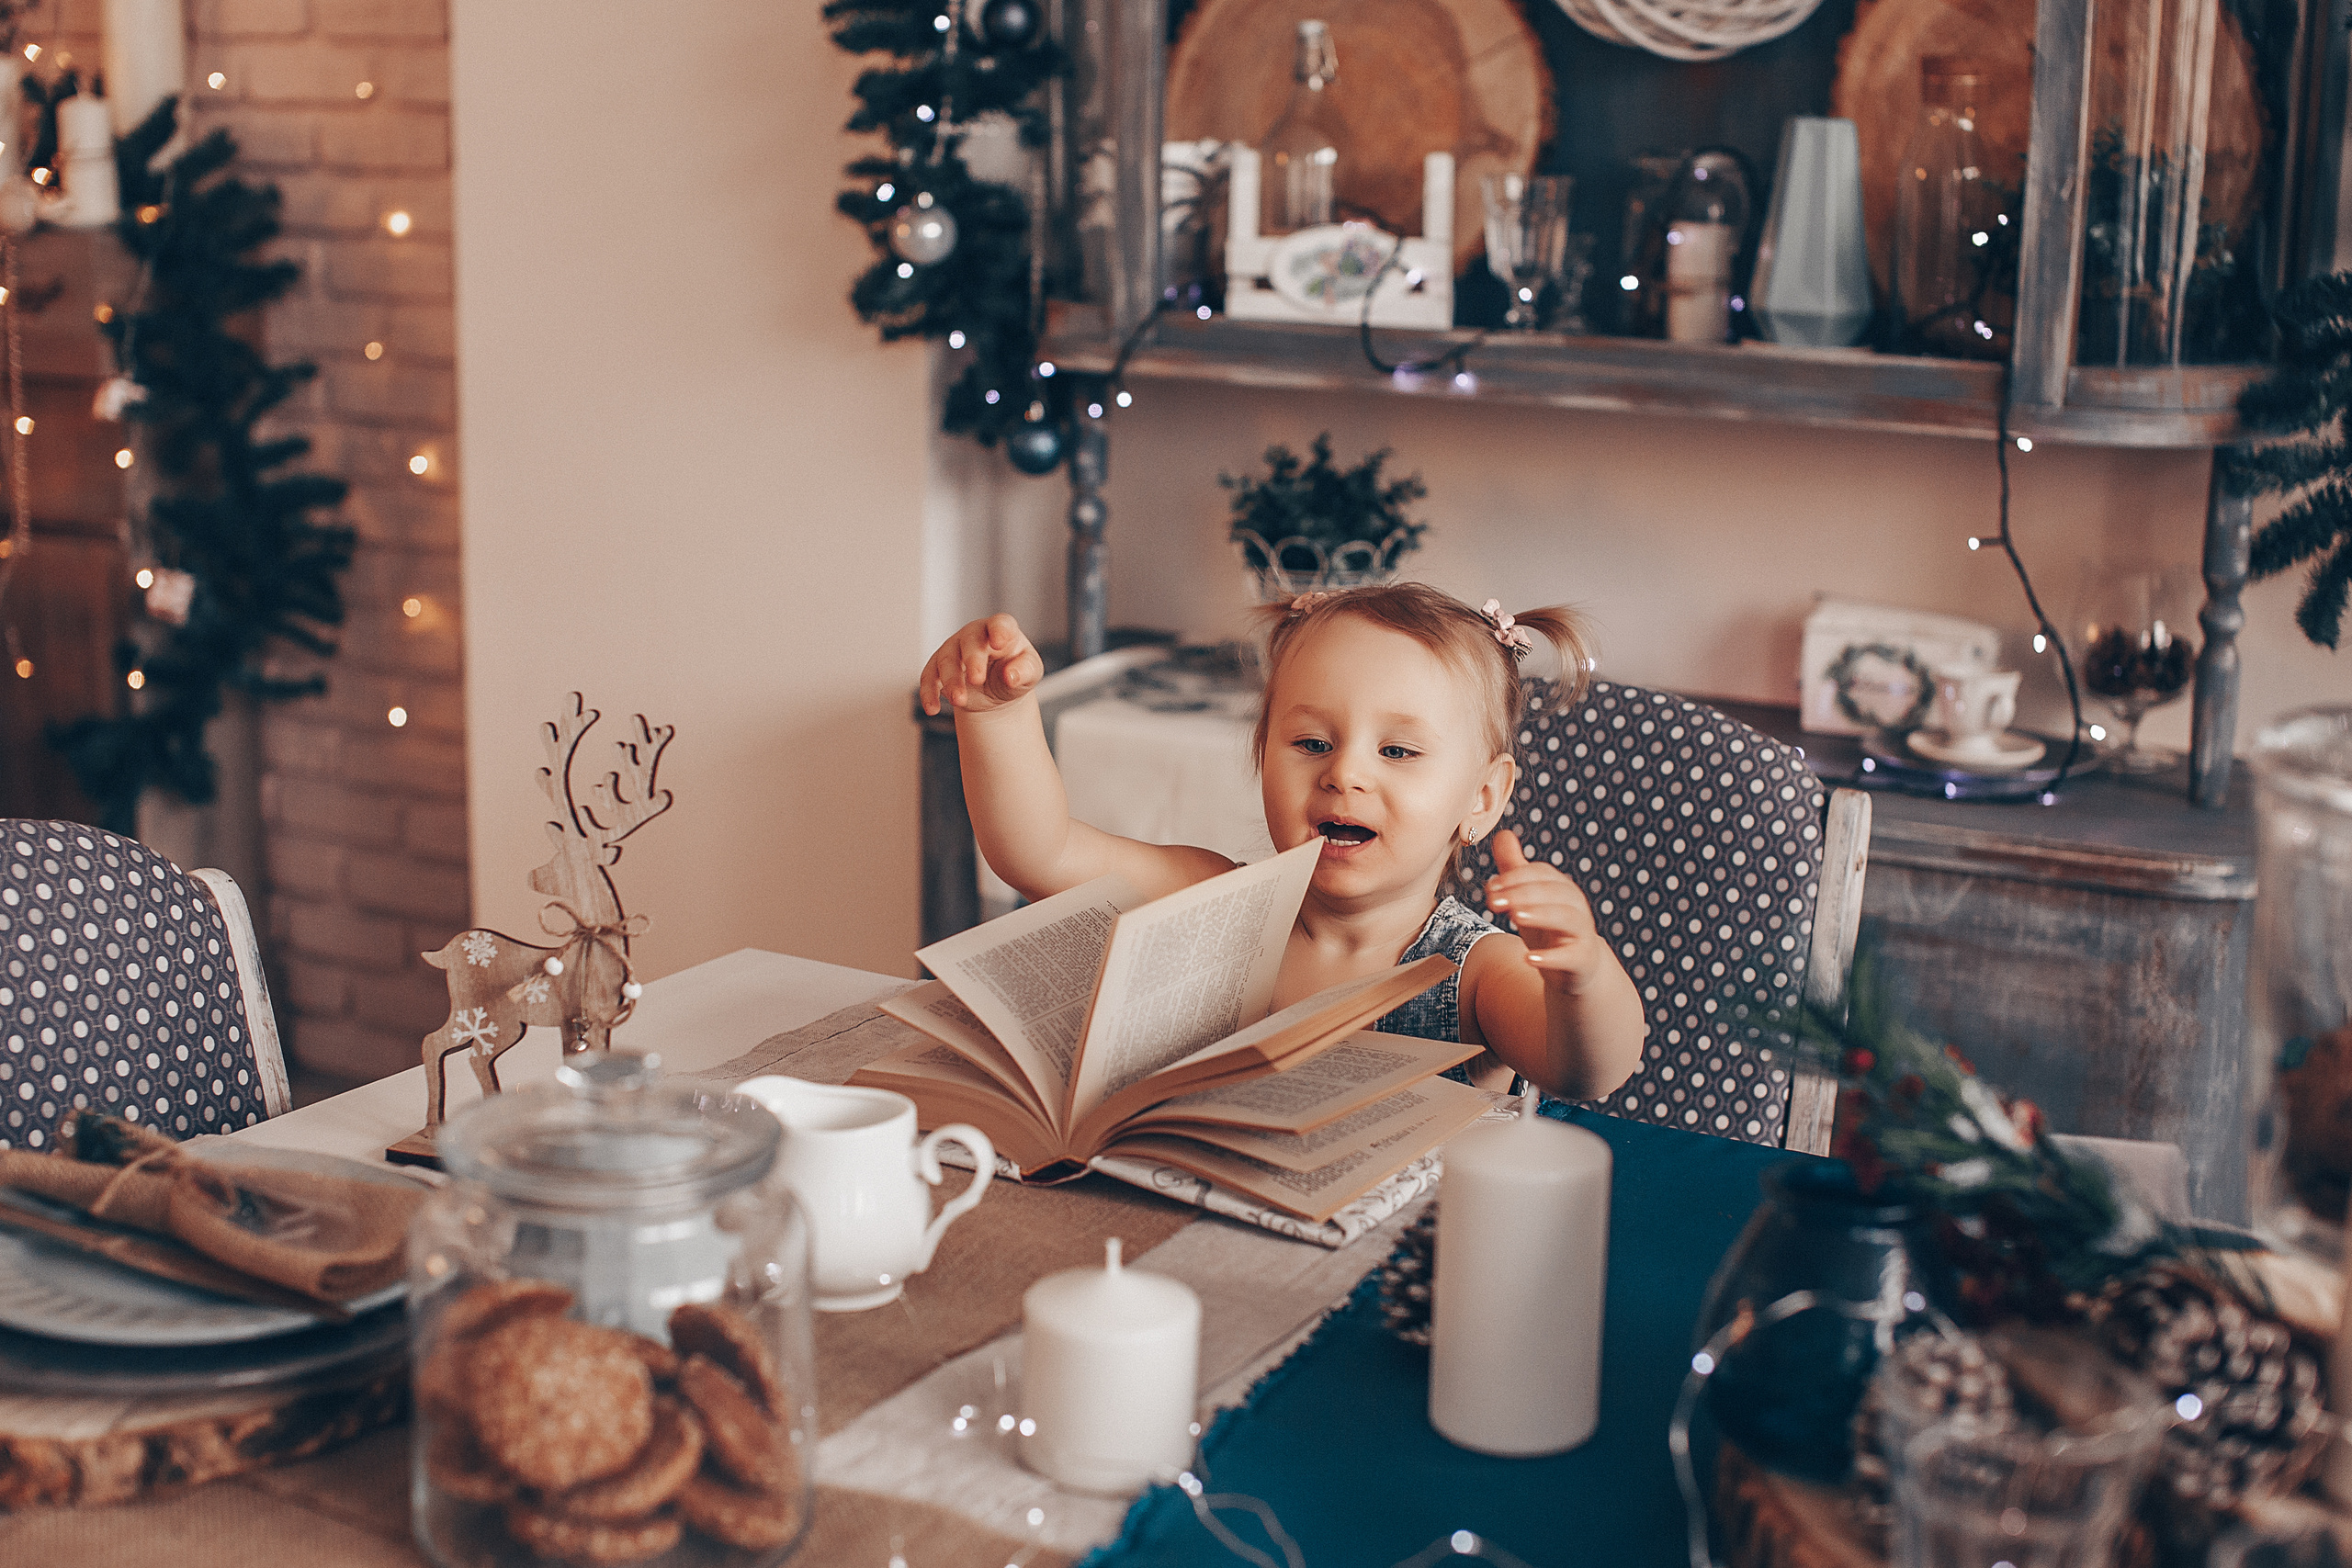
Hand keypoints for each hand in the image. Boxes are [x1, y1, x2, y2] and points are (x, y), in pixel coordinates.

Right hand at [920, 614, 1044, 715]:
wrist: (997, 690)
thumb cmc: (1015, 672)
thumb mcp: (1030, 672)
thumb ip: (1025, 671)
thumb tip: (1010, 675)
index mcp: (1001, 630)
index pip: (1000, 624)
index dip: (999, 631)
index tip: (999, 642)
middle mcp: (975, 635)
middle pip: (970, 642)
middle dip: (972, 660)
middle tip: (977, 680)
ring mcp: (954, 648)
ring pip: (947, 660)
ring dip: (951, 681)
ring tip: (959, 701)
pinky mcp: (938, 667)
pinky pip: (929, 676)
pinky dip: (928, 692)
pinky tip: (932, 708)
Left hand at [1483, 829, 1601, 984]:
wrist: (1575, 968)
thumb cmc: (1548, 929)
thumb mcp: (1529, 899)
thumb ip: (1515, 870)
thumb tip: (1502, 834)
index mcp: (1560, 888)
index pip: (1541, 874)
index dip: (1515, 877)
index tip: (1490, 888)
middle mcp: (1575, 905)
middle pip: (1554, 892)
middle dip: (1523, 893)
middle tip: (1494, 902)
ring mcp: (1582, 932)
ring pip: (1567, 918)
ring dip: (1541, 915)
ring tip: (1515, 917)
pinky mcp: (1583, 959)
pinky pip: (1571, 956)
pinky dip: (1551, 957)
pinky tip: (1528, 959)